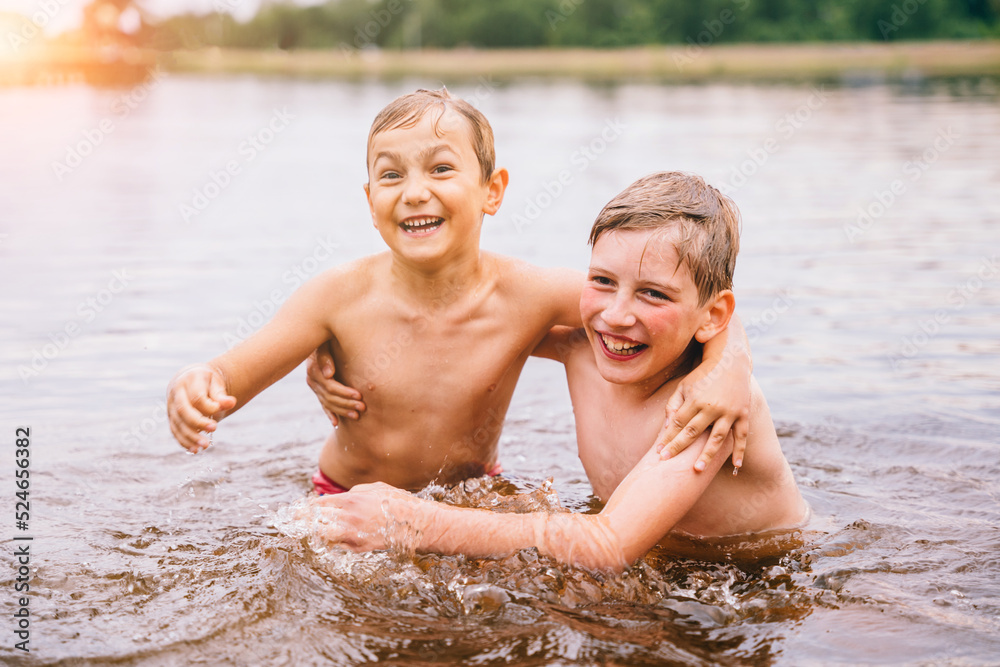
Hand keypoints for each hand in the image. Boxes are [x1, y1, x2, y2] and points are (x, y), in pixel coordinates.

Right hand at [167, 364, 236, 452]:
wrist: (190, 379)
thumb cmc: (207, 382)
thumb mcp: (216, 384)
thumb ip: (222, 395)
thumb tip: (231, 403)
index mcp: (188, 381)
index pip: (196, 397)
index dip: (208, 406)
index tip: (220, 410)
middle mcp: (176, 393)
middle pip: (183, 410)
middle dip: (198, 422)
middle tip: (214, 428)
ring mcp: (171, 406)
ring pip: (178, 424)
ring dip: (191, 436)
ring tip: (205, 445)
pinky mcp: (171, 417)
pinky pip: (175, 431)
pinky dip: (184, 441)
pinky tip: (194, 450)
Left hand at [300, 482, 416, 550]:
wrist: (415, 523)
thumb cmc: (396, 502)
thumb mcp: (373, 489)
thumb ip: (353, 493)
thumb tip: (338, 499)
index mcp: (350, 500)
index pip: (319, 504)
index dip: (305, 507)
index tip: (296, 510)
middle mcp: (348, 518)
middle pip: (316, 520)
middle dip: (301, 520)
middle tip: (289, 520)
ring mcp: (352, 535)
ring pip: (322, 535)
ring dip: (313, 532)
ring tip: (303, 531)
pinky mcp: (358, 548)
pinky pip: (339, 545)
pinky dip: (333, 541)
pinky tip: (329, 538)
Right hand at [305, 340, 365, 425]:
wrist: (316, 339)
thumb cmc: (325, 339)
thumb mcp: (324, 343)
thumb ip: (325, 357)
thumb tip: (329, 374)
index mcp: (314, 370)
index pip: (331, 387)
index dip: (345, 392)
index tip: (359, 395)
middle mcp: (312, 380)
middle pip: (330, 397)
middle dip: (347, 403)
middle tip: (363, 407)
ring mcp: (314, 387)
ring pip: (327, 403)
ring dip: (342, 411)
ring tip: (357, 416)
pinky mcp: (317, 390)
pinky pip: (322, 404)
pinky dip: (329, 414)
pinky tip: (336, 423)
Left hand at [654, 361, 750, 472]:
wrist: (730, 361)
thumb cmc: (703, 376)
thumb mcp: (684, 386)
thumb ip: (673, 405)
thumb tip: (667, 427)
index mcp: (695, 400)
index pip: (677, 423)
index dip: (667, 438)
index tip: (659, 452)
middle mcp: (712, 407)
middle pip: (692, 432)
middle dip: (679, 448)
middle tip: (667, 463)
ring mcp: (729, 411)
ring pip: (717, 438)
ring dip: (707, 454)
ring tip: (698, 470)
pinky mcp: (743, 413)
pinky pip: (742, 436)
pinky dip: (740, 451)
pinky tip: (736, 466)